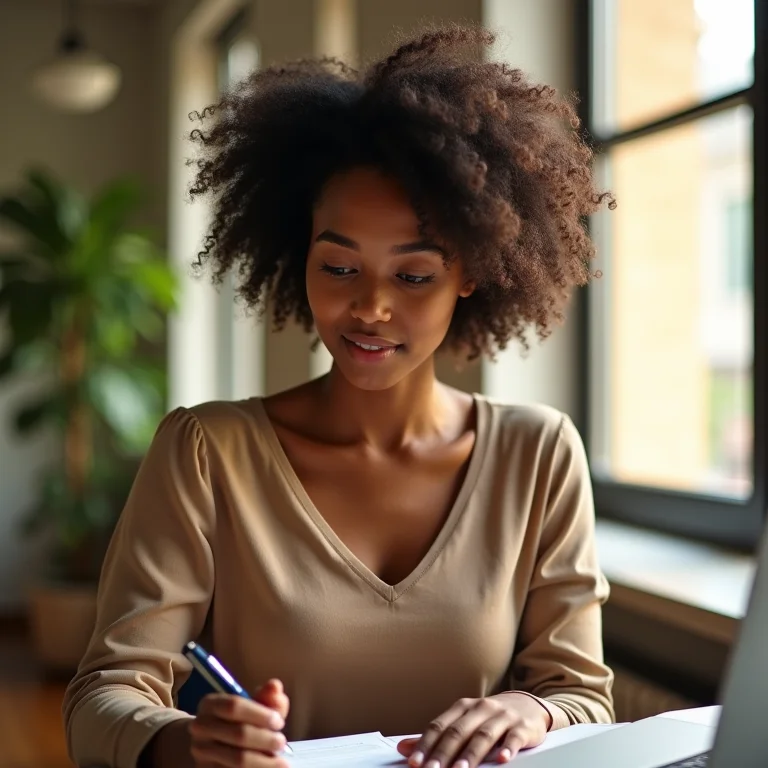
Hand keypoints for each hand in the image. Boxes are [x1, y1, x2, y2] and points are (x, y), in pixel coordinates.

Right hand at [188, 679, 290, 767]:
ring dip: (264, 761)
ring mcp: (201, 752)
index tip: (280, 722)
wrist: (211, 746)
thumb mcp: (251, 707)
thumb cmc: (238, 722)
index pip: (234, 706)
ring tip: (282, 763)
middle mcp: (201, 727)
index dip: (260, 714)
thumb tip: (275, 686)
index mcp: (210, 704)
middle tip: (282, 743)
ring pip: (237, 759)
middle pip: (238, 734)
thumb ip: (266, 698)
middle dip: (266, 739)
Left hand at [397, 692, 549, 767]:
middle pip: (459, 731)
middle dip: (444, 753)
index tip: (414, 763)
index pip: (440, 725)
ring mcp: (502, 716)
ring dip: (470, 754)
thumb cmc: (489, 717)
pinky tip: (501, 759)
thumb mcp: (463, 721)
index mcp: (463, 707)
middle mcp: (481, 708)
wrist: (527, 705)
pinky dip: (508, 748)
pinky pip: (514, 737)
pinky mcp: (522, 727)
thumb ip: (437, 736)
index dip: (426, 744)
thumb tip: (404, 748)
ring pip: (484, 735)